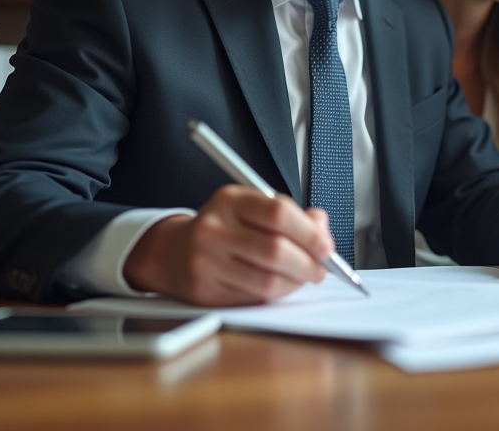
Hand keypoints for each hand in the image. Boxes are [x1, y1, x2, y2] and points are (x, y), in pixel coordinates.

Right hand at [123, 185, 332, 305]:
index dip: (310, 233)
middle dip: (308, 264)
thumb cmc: (223, 228)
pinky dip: (276, 295)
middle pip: (276, 251)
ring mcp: (206, 261)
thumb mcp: (253, 207)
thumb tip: (320, 226)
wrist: (173, 252)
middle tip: (320, 268)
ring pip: (267, 280)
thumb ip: (290, 214)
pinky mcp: (205, 291)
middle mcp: (215, 228)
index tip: (326, 246)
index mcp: (231, 200)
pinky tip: (279, 285)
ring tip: (302, 277)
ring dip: (295, 283)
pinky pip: (253, 298)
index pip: (279, 213)